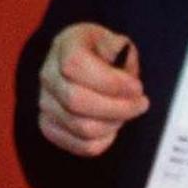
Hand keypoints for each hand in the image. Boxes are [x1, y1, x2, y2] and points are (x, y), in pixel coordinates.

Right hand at [36, 21, 147, 158]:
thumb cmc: (105, 55)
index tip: (137, 87)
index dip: (110, 81)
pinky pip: (81, 145)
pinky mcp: (50, 127)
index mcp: (66, 45)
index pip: (76, 65)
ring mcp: (46, 103)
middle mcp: (49, 74)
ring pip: (81, 127)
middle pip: (76, 101)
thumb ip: (122, 53)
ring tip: (126, 113)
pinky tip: (113, 127)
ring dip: (113, 124)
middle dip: (117, 107)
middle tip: (141, 104)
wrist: (87, 68)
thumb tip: (123, 74)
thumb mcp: (117, 42)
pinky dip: (104, 141)